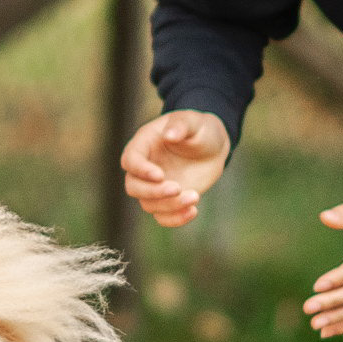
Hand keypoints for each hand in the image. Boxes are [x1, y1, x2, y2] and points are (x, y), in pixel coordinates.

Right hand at [120, 110, 230, 227]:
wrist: (212, 148)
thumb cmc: (199, 130)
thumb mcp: (193, 122)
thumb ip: (180, 125)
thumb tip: (169, 134)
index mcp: (143, 144)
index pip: (130, 160)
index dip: (141, 170)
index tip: (160, 175)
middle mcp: (144, 168)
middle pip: (133, 187)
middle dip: (153, 192)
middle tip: (178, 188)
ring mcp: (154, 187)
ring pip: (148, 204)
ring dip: (170, 205)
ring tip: (195, 197)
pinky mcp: (167, 200)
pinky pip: (162, 217)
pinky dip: (175, 219)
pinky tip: (193, 211)